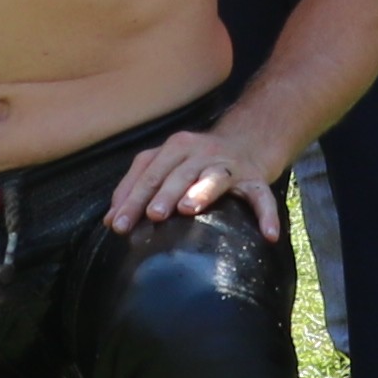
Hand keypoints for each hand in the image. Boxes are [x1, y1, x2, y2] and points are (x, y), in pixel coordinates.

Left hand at [107, 122, 285, 238]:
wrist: (246, 142)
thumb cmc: (194, 162)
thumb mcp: (165, 166)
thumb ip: (137, 187)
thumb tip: (109, 220)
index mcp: (175, 147)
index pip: (149, 172)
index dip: (132, 197)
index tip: (117, 223)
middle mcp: (201, 152)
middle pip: (178, 173)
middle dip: (163, 194)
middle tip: (152, 215)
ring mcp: (229, 165)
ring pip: (215, 177)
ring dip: (202, 192)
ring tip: (189, 209)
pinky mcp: (255, 179)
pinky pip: (261, 197)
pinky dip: (266, 215)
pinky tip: (268, 235)